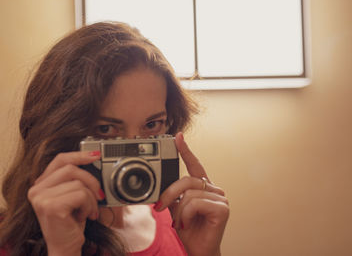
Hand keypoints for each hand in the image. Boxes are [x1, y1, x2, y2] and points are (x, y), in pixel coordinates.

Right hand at [27, 151, 104, 255]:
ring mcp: (41, 198)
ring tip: (88, 211)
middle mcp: (36, 190)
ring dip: (91, 199)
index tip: (95, 155)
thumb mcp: (71, 197)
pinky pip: (81, 195)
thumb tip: (93, 161)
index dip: (78, 154)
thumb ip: (74, 180)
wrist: (64, 249)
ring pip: (79, 183)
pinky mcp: (51, 206)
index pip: (60, 160)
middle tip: (98, 195)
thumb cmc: (70, 224)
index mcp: (40, 185)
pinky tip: (84, 216)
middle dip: (91, 181)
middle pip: (71, 168)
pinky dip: (89, 206)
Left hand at [155, 132, 228, 255]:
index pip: (195, 165)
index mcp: (202, 187)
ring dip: (178, 211)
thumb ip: (173, 195)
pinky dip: (186, 215)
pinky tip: (188, 224)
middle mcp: (213, 189)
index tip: (177, 137)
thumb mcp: (176, 209)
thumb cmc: (189, 231)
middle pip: (187, 180)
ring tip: (180, 223)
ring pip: (189, 193)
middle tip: (159, 207)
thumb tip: (161, 188)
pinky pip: (195, 203)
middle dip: (169, 193)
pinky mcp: (222, 208)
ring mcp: (220, 197)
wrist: (198, 250)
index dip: (186, 151)